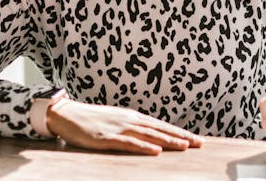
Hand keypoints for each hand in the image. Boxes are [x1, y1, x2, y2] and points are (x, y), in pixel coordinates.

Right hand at [45, 99, 203, 154]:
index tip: (195, 139)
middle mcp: (129, 120)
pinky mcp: (106, 138)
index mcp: (133, 117)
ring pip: (149, 135)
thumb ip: (132, 128)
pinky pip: (128, 143)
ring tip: (184, 146)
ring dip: (168, 141)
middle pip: (160, 129)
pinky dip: (143, 147)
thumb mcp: (116, 121)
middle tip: (199, 143)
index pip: (161, 125)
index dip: (179, 132)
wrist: (66, 114)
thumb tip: (149, 136)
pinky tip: (155, 151)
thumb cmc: (91, 120)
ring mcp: (119, 128)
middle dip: (180, 136)